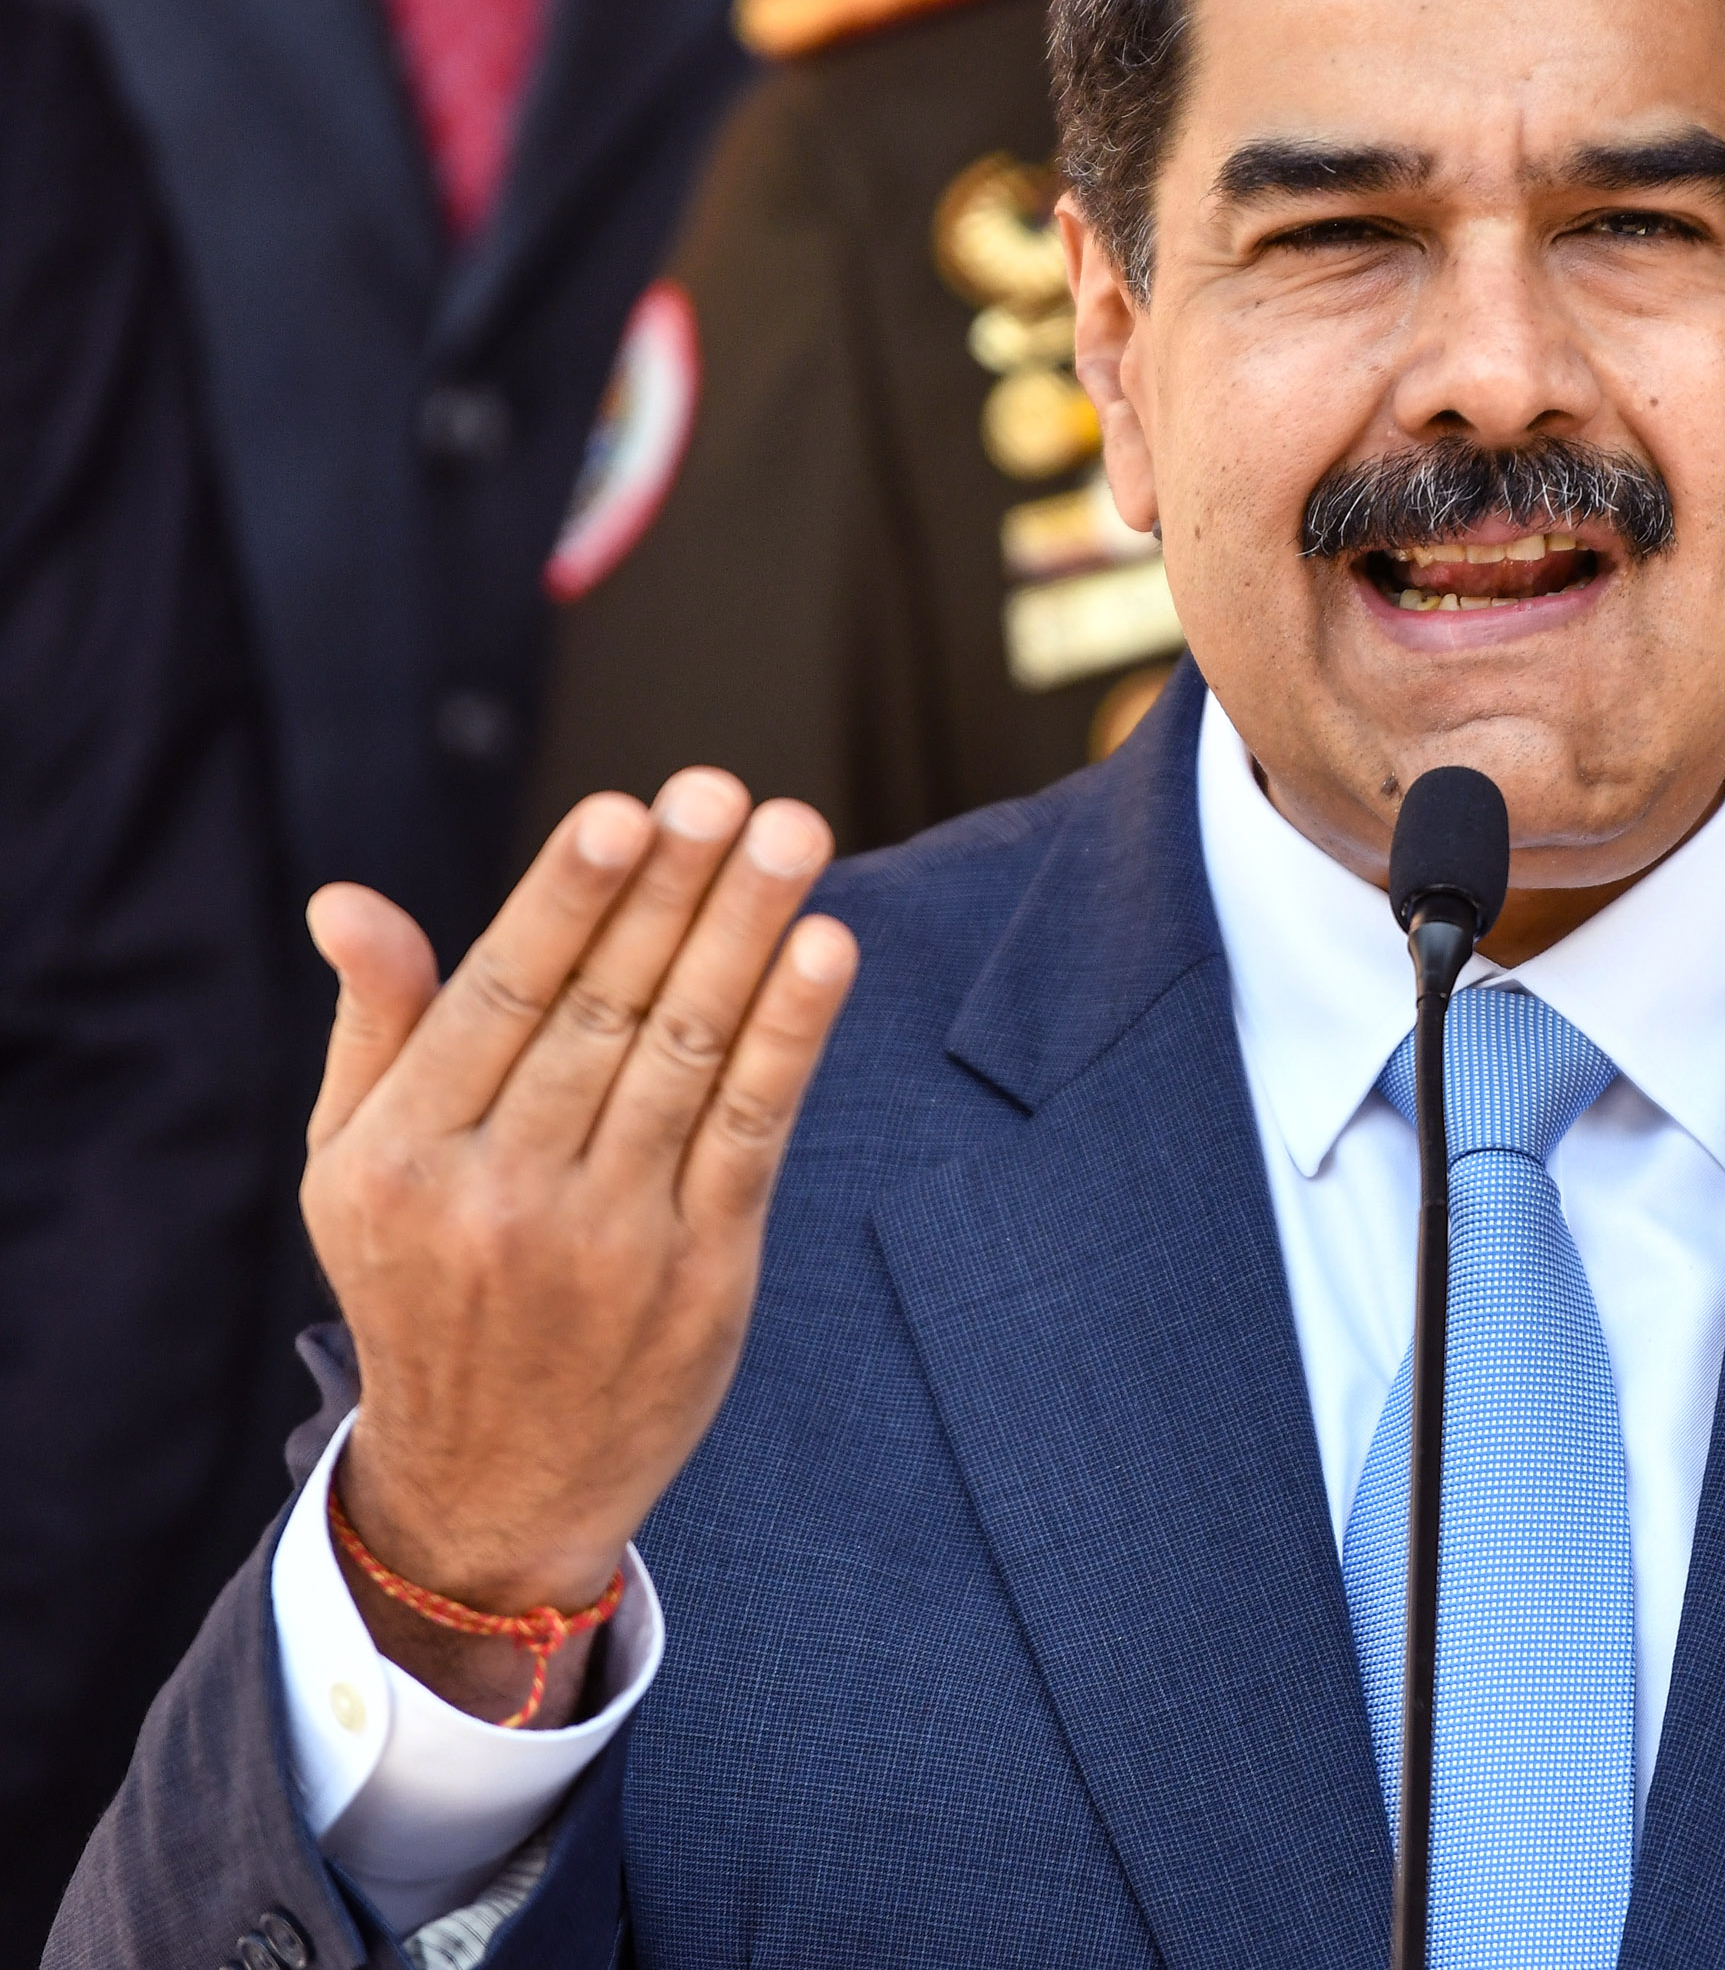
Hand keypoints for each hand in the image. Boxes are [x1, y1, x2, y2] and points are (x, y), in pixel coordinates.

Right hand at [300, 772, 858, 1723]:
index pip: (500, 997)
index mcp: (402, 1158)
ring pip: (689, 1055)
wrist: (492, 1485)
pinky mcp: (702, 1274)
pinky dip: (794, 1036)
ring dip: (748, 933)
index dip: (567, 899)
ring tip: (795, 832)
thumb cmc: (426, 1282)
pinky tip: (827, 949)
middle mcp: (500, 1195)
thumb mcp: (354, 1170)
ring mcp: (607, 1238)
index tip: (625, 810)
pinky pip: (755, 1130)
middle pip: (606, 1010)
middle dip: (673, 891)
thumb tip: (346, 900)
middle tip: (728, 791)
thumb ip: (377, 1027)